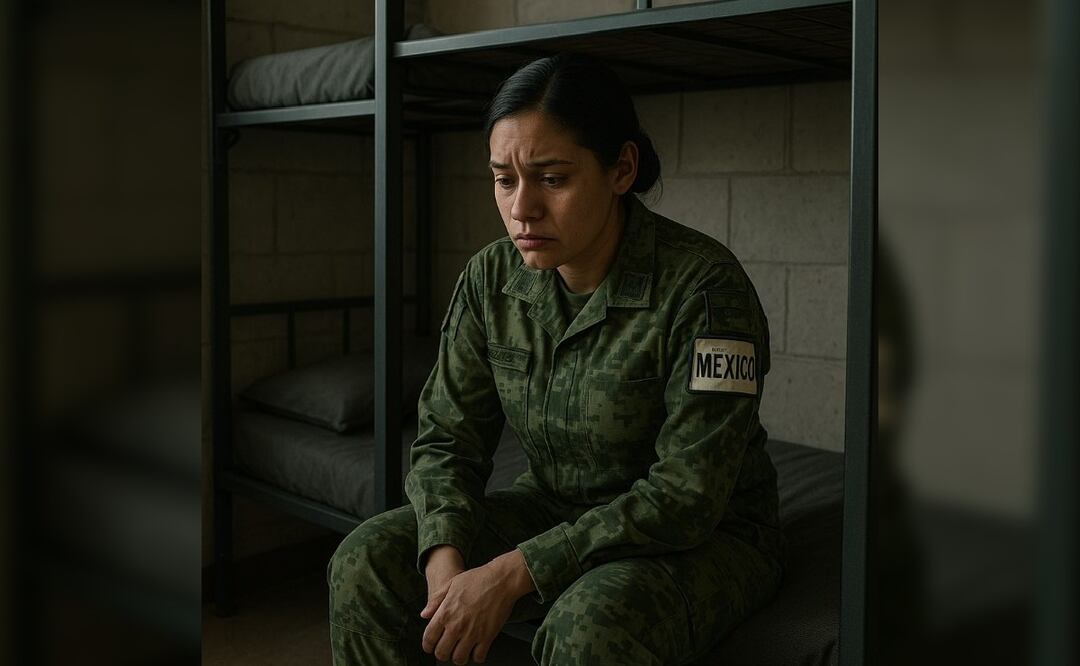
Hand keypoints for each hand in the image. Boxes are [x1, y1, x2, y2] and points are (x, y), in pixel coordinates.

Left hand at [420, 549, 533, 664]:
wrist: (501, 580)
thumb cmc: (477, 579)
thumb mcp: (451, 584)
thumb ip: (436, 600)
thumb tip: (424, 614)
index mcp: (445, 613)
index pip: (429, 639)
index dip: (428, 646)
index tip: (430, 647)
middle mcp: (457, 626)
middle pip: (442, 653)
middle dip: (442, 653)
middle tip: (446, 649)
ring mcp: (472, 633)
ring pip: (459, 659)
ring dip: (459, 657)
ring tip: (461, 650)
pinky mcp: (488, 637)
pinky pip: (479, 657)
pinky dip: (476, 656)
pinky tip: (476, 649)